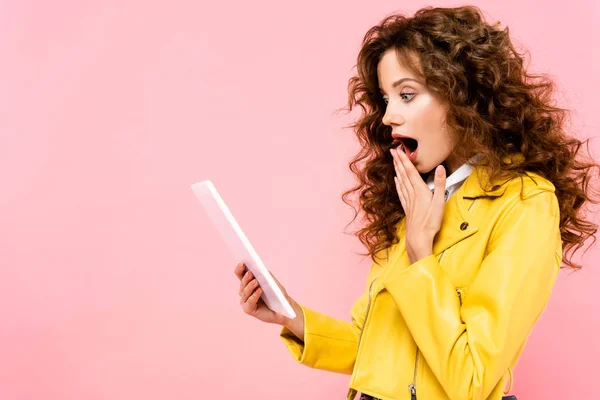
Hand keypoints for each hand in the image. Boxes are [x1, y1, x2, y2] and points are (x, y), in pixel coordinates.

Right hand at [234, 263, 303, 337]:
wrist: (283, 309)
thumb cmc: (277, 295)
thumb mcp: (273, 282)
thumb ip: (266, 275)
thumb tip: (260, 268)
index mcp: (248, 283)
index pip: (240, 274)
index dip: (240, 269)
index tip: (242, 263)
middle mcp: (244, 292)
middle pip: (242, 283)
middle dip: (245, 278)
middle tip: (250, 273)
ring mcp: (245, 301)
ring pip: (244, 292)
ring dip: (250, 286)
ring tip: (256, 281)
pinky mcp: (248, 310)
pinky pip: (249, 302)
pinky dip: (254, 296)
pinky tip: (259, 290)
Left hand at [391, 146, 446, 263]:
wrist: (419, 237)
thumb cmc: (430, 222)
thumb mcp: (439, 202)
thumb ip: (440, 184)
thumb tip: (441, 168)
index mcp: (420, 190)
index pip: (410, 171)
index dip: (404, 160)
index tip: (398, 150)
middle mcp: (412, 193)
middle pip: (403, 174)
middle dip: (398, 161)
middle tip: (392, 150)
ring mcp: (408, 200)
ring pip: (401, 181)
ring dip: (397, 170)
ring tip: (394, 161)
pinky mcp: (407, 207)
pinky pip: (401, 191)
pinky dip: (398, 183)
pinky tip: (396, 180)